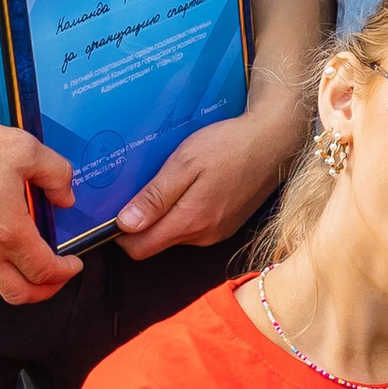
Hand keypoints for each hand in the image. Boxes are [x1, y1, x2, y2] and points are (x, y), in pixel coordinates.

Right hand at [0, 104, 83, 303]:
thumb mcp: (25, 149)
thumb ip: (56, 175)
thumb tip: (65, 197)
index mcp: (7, 232)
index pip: (44, 271)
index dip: (65, 273)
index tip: (73, 265)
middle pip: (17, 294)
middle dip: (42, 291)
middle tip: (53, 277)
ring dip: (9, 281)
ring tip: (20, 264)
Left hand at [114, 105, 297, 260]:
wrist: (274, 140)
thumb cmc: (228, 145)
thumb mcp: (185, 163)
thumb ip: (155, 197)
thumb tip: (125, 225)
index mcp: (189, 222)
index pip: (139, 249)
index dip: (119, 234)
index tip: (113, 208)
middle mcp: (203, 236)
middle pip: (155, 243)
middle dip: (139, 224)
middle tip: (135, 188)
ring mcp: (217, 233)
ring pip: (174, 235)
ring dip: (162, 217)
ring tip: (163, 183)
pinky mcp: (227, 225)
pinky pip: (193, 228)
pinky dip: (182, 213)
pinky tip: (187, 187)